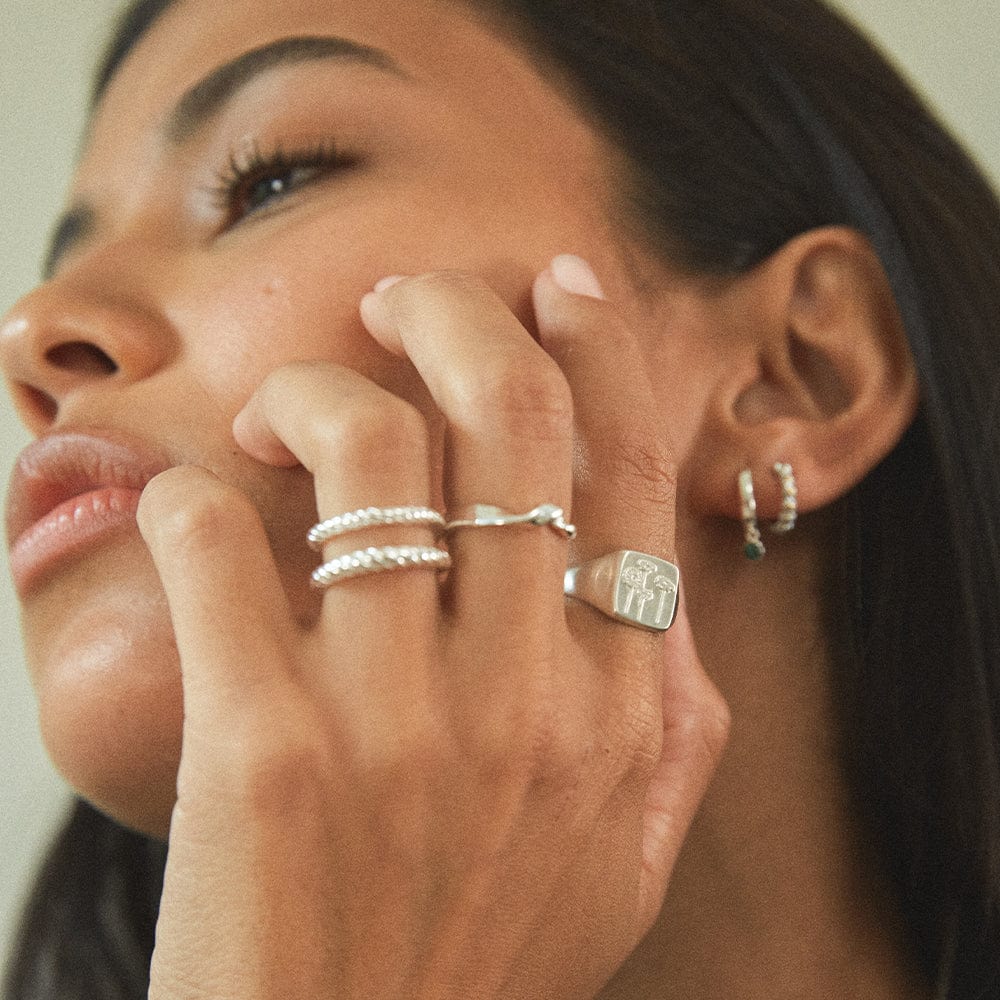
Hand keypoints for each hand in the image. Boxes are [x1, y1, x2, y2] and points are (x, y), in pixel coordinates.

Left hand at [137, 262, 729, 999]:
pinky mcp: (260, 753)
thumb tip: (658, 573)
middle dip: (451, 312)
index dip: (598, 350)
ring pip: (365, 452)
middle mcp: (527, 700)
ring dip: (313, 393)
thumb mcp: (628, 846)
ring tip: (282, 412)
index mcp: (620, 711)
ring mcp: (393, 724)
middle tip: (398, 302)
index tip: (560, 279)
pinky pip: (215, 546)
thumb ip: (670, 709)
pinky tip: (190, 511)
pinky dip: (189, 498)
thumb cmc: (483, 955)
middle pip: (507, 416)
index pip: (626, 472)